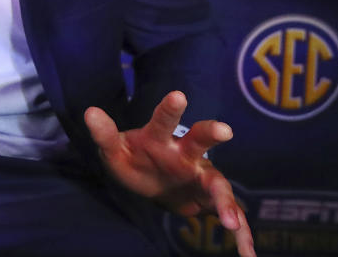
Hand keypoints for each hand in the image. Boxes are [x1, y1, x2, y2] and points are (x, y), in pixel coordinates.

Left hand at [84, 90, 254, 256]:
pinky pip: (229, 215)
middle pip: (199, 141)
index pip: (163, 121)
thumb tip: (90, 111)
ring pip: (218, 183)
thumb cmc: (134, 159)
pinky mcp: (209, 198)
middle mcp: (185, 153)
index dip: (169, 108)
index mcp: (160, 138)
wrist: (154, 183)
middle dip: (210, 134)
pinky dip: (241, 235)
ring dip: (226, 201)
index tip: (178, 95)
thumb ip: (105, 134)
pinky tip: (248, 253)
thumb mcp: (115, 150)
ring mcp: (200, 175)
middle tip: (223, 130)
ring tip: (231, 222)